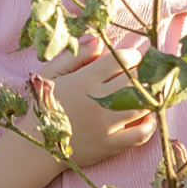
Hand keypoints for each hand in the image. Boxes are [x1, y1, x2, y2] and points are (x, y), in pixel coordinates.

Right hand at [32, 34, 157, 165]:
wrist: (35, 147)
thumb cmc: (45, 106)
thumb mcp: (51, 74)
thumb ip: (75, 55)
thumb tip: (99, 40)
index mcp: (83, 80)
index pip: (120, 60)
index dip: (132, 55)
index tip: (132, 58)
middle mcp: (97, 101)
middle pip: (135, 81)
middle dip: (145, 74)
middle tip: (145, 73)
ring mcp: (105, 125)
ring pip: (142, 105)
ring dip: (151, 96)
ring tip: (149, 92)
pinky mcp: (110, 145)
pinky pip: (140, 134)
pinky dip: (150, 124)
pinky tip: (149, 116)